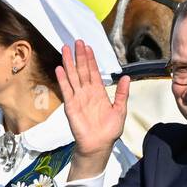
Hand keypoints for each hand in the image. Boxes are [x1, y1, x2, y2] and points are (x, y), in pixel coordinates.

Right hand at [57, 40, 129, 170]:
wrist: (99, 144)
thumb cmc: (109, 129)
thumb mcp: (120, 110)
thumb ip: (121, 93)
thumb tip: (126, 77)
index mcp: (99, 92)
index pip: (94, 72)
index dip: (90, 59)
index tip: (88, 47)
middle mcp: (87, 92)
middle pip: (82, 70)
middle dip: (80, 56)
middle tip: (77, 41)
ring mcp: (78, 98)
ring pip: (73, 76)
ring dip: (69, 63)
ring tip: (65, 49)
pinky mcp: (71, 105)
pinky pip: (66, 90)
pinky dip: (63, 79)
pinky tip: (59, 68)